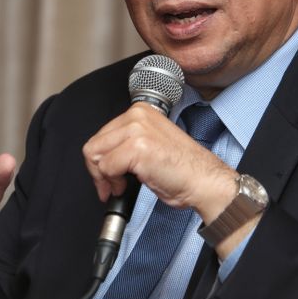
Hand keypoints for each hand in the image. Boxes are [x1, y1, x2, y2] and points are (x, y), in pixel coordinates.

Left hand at [82, 103, 235, 224]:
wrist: (203, 180)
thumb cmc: (182, 169)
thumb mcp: (150, 144)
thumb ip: (128, 142)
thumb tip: (104, 157)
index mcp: (141, 111)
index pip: (102, 134)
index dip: (101, 159)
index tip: (108, 175)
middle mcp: (137, 115)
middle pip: (94, 144)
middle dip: (97, 170)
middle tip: (110, 185)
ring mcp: (137, 130)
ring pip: (95, 155)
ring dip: (103, 177)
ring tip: (119, 186)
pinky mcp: (136, 148)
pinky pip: (106, 168)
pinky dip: (112, 182)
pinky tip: (125, 187)